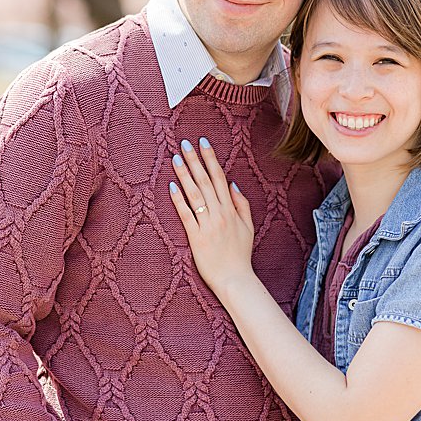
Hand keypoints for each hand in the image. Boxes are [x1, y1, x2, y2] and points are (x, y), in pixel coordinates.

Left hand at [170, 137, 256, 297]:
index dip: (211, 158)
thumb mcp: (249, 226)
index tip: (203, 142)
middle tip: (184, 143)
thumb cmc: (241, 254)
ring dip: (184, 174)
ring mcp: (207, 225)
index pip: (219, 177)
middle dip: (194, 160)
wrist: (235, 278)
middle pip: (205, 181)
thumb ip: (242, 204)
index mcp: (232, 209)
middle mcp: (220, 214)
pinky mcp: (196, 237)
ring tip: (175, 158)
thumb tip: (232, 184)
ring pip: (195, 194)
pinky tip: (171, 186)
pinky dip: (179, 200)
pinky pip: (186, 215)